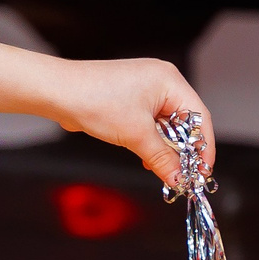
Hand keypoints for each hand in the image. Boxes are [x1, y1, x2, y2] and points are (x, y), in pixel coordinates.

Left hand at [0, 44, 214, 189]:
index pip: (199, 117)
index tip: (203, 171)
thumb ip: (162, 158)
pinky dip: (149, 141)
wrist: (54, 92)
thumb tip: (181, 178)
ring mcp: (143, 89)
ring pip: (165, 125)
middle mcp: (160, 81)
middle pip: (184, 121)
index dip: (203, 147)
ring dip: (164, 148)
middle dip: (183, 150)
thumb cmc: (93, 101)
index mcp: (169, 81)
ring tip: (162, 169)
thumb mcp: (135, 135)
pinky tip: (146, 158)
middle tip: (183, 175)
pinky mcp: (127, 98)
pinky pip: (148, 123)